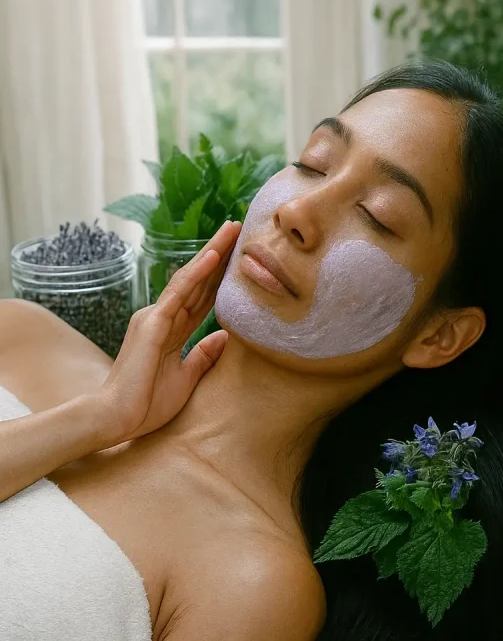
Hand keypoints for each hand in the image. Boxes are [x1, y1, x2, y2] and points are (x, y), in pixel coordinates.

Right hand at [98, 220, 241, 443]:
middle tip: (239, 228)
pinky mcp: (152, 324)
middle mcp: (162, 317)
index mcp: (170, 330)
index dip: (221, 277)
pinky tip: (214, 256)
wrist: (116, 420)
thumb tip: (224, 336)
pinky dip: (197, 273)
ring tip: (232, 229)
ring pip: (190, 278)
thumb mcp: (186, 378)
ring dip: (213, 252)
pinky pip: (179, 293)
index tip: (241, 257)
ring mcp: (155, 318)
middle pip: (199, 281)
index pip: (202, 297)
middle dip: (220, 254)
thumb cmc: (147, 404)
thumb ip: (203, 355)